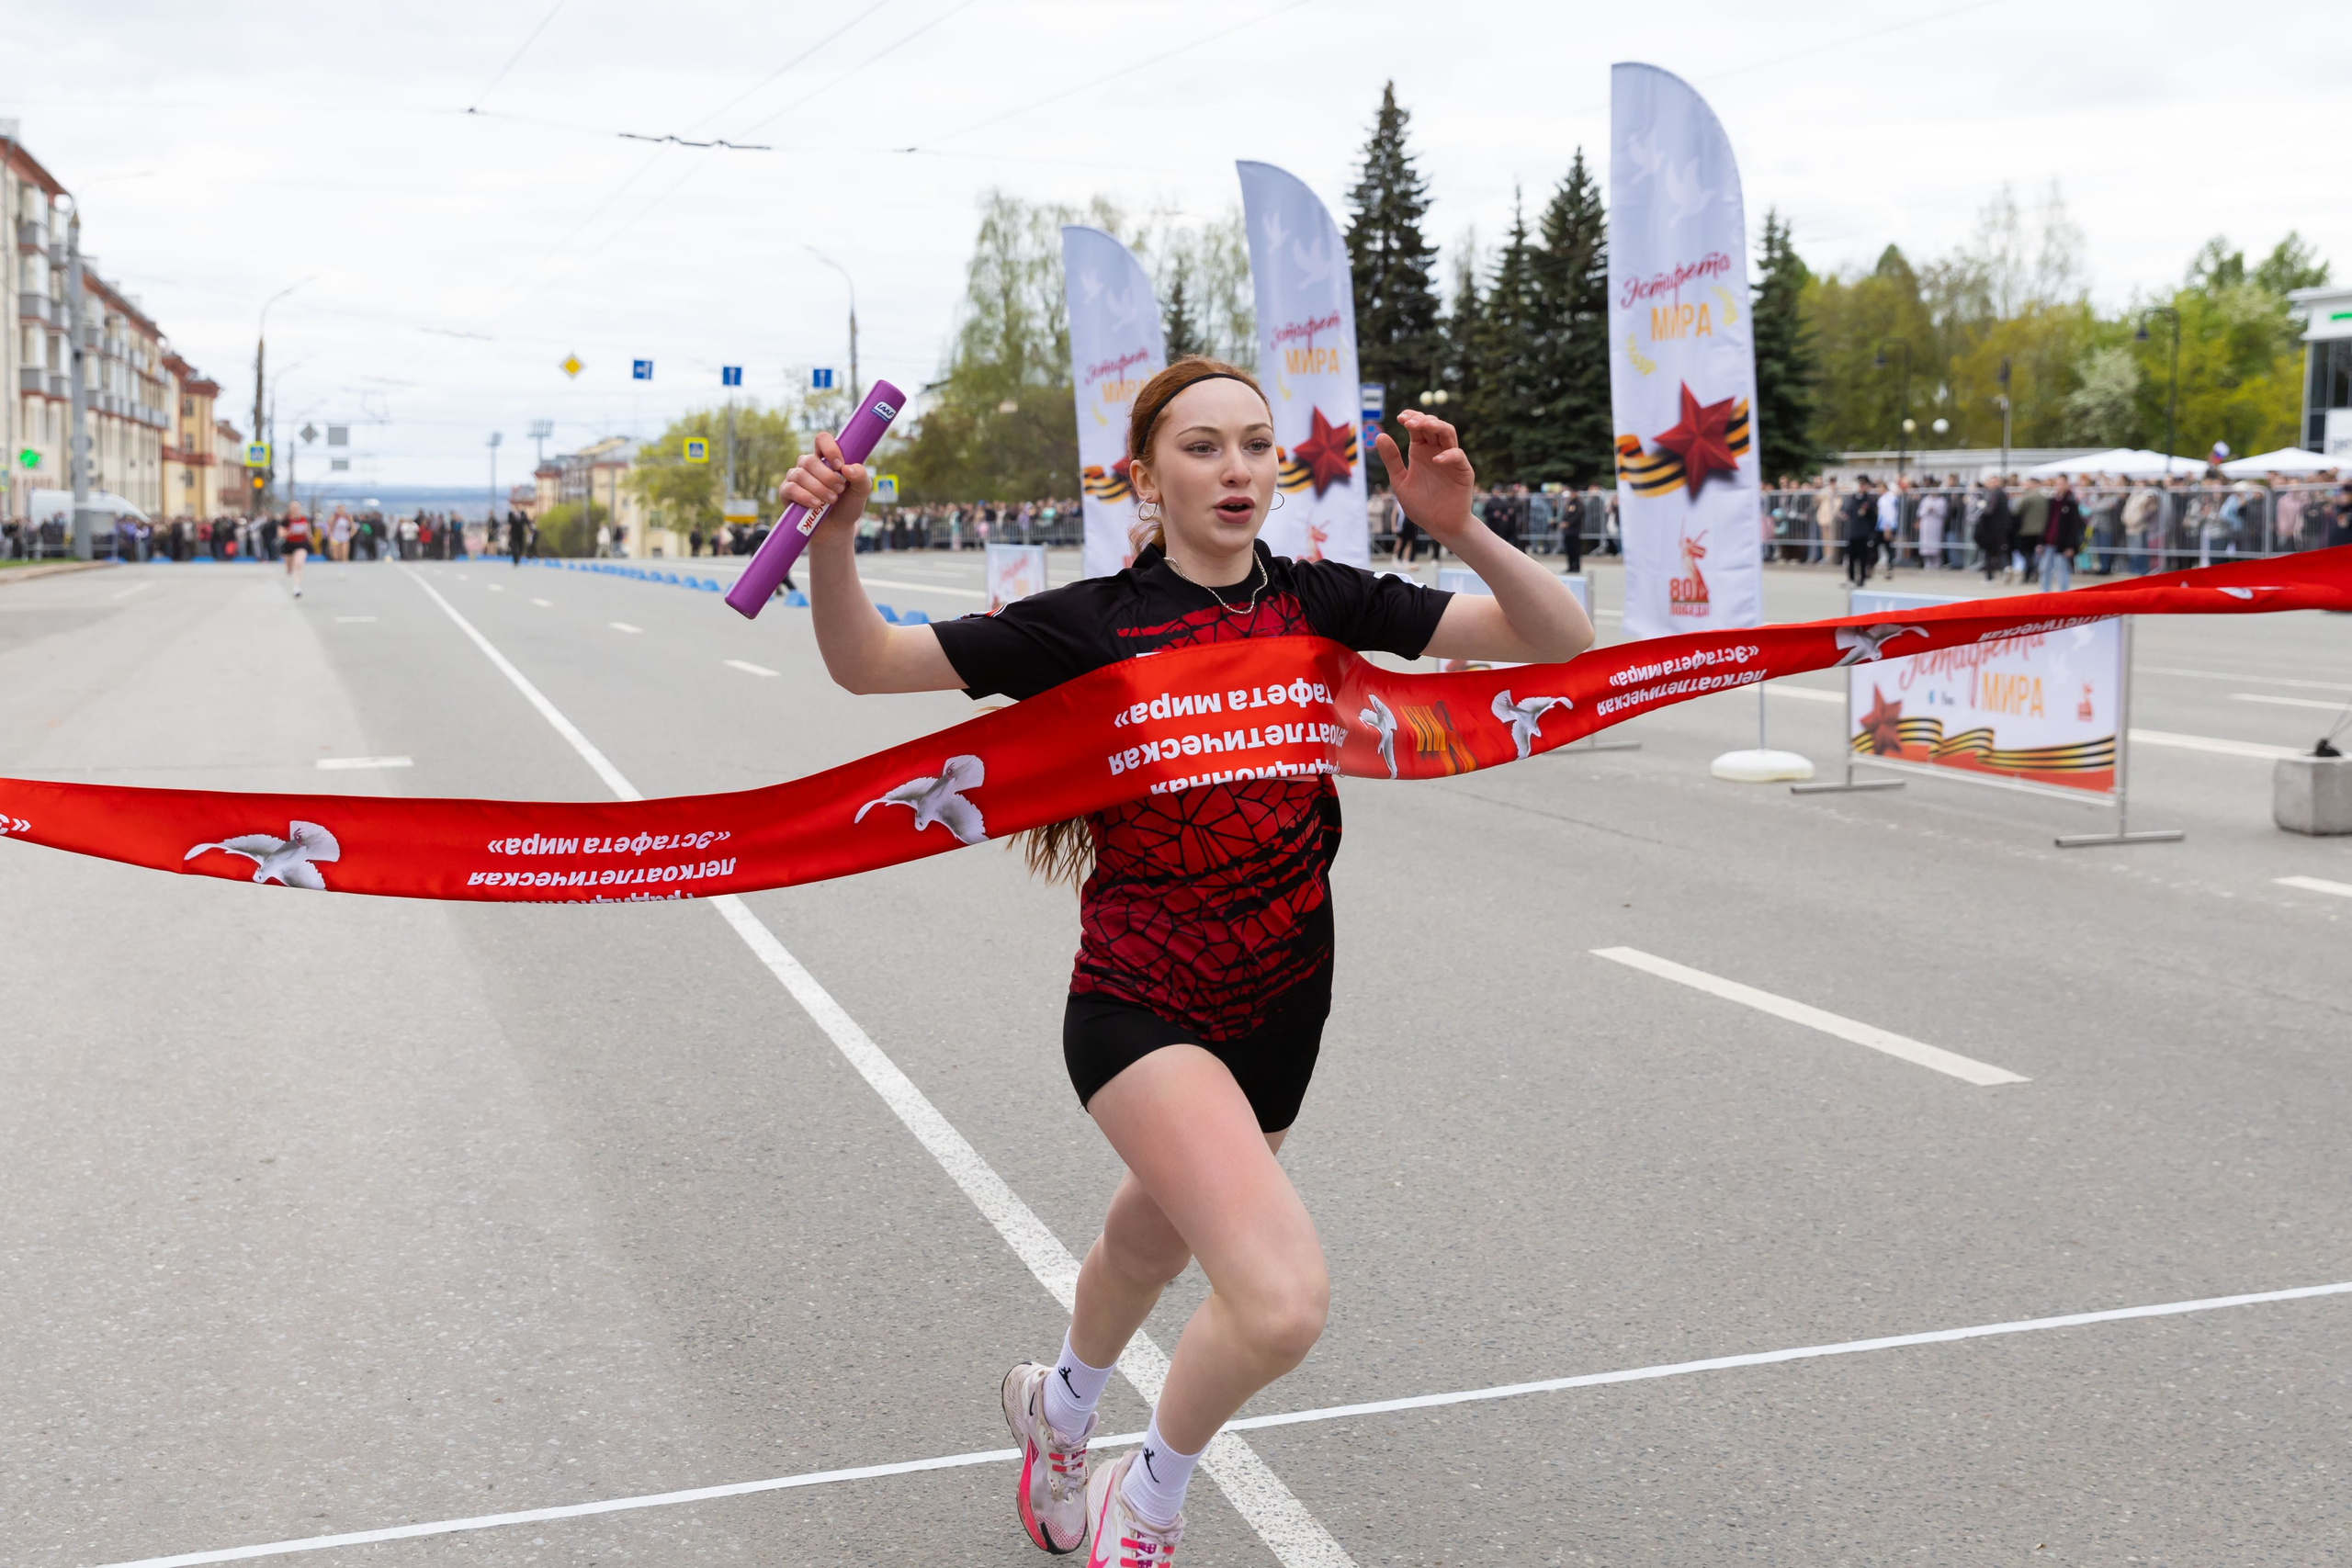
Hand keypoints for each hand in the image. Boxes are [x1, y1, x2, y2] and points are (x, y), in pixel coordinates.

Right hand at [778, 430, 871, 537]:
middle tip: (839, 490)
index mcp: (826, 458)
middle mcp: (808, 464)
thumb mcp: (861, 491)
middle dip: (827, 477)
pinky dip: (804, 496)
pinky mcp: (787, 492)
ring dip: (818, 488)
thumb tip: (847, 468)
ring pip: (800, 474)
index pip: (822, 440)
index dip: (830, 449)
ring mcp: (795, 477)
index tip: (840, 466)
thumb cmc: (847, 505)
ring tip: (831, 500)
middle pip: (810, 460)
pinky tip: (816, 504)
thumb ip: (861, 477)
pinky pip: (790, 488)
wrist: (836, 528)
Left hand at [1374, 410, 1476, 540]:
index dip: (1411, 417)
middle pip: (1433, 425)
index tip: (1400, 417)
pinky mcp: (1463, 471)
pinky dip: (1448, 455)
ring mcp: (1450, 459)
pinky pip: (1458, 456)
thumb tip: (1380, 435)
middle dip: (1422, 420)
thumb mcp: (1400, 481)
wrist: (1439, 526)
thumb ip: (1392, 460)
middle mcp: (1436, 451)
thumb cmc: (1420, 505)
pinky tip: (1435, 460)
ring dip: (1438, 426)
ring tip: (1424, 426)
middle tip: (1409, 422)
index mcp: (1421, 451)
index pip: (1418, 427)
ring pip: (1448, 433)